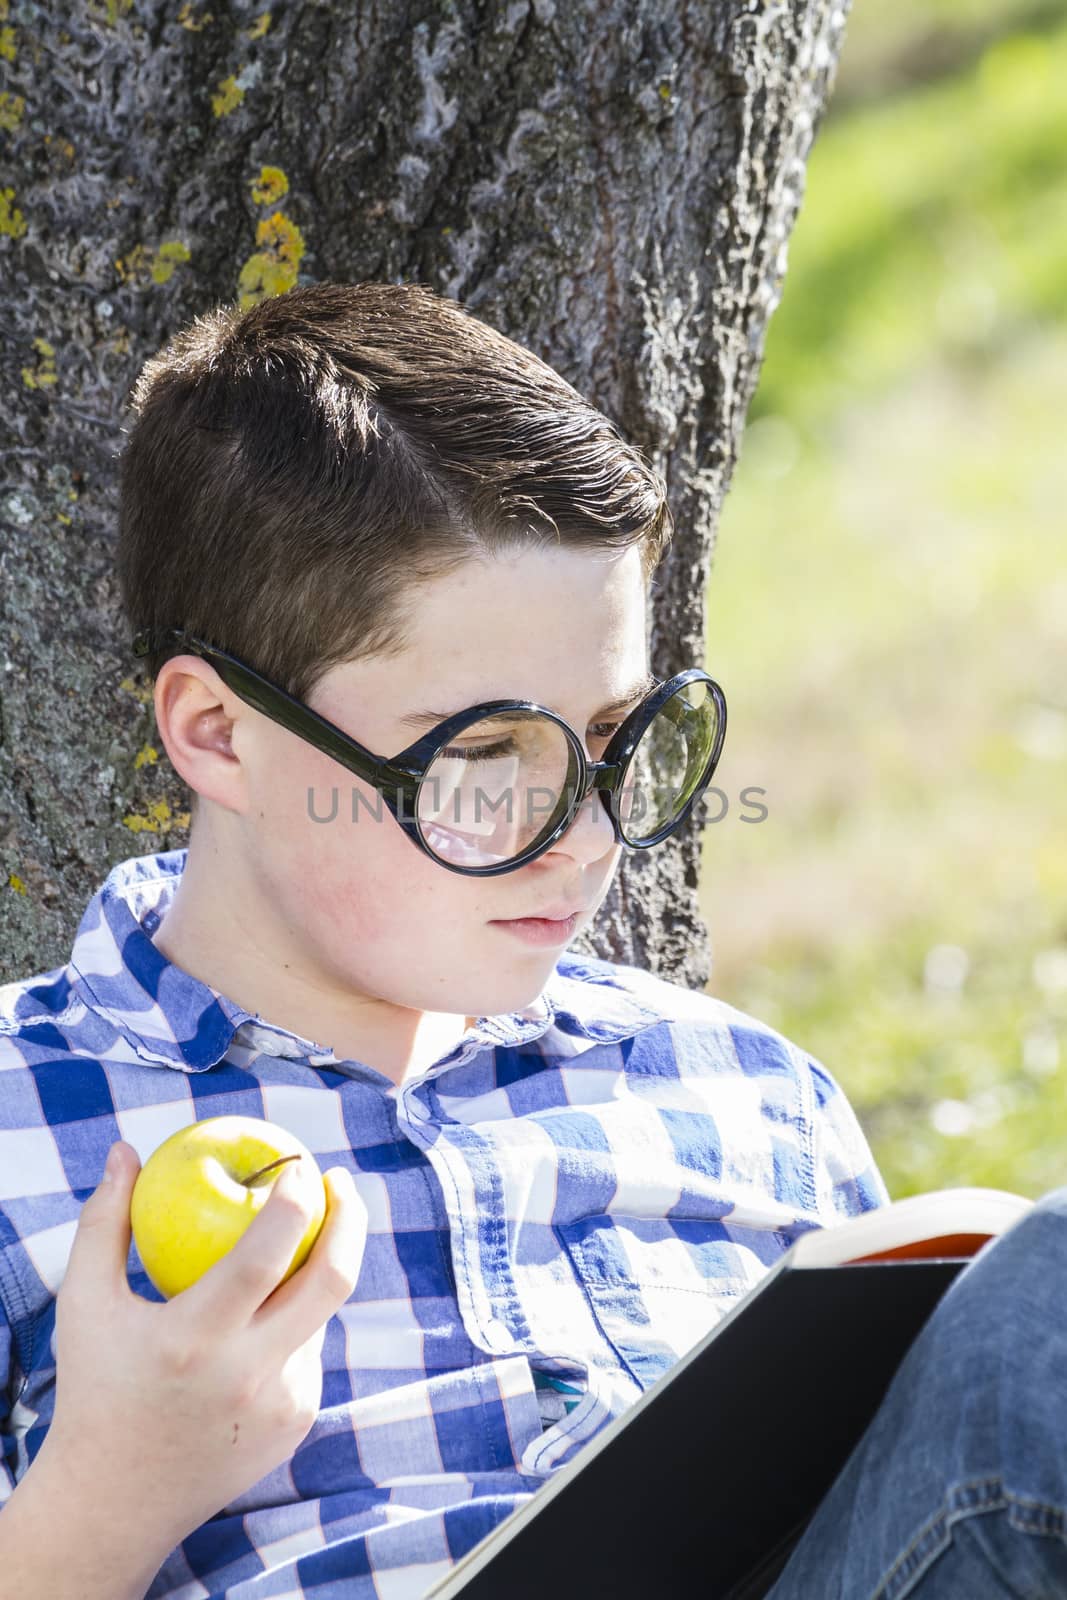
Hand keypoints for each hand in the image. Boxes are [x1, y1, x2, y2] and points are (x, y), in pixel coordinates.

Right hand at [40, 1140, 367, 1555]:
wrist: (115, 1503)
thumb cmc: (96, 1388)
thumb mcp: (84, 1305)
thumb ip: (104, 1222)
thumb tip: (127, 1150)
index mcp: (194, 1340)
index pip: (268, 1253)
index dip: (296, 1198)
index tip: (298, 1162)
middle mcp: (248, 1375)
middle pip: (332, 1280)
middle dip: (349, 1217)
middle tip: (339, 1179)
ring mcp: (282, 1404)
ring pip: (320, 1314)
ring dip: (312, 1270)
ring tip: (286, 1242)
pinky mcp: (298, 1422)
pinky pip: (309, 1350)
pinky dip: (294, 1320)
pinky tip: (262, 1316)